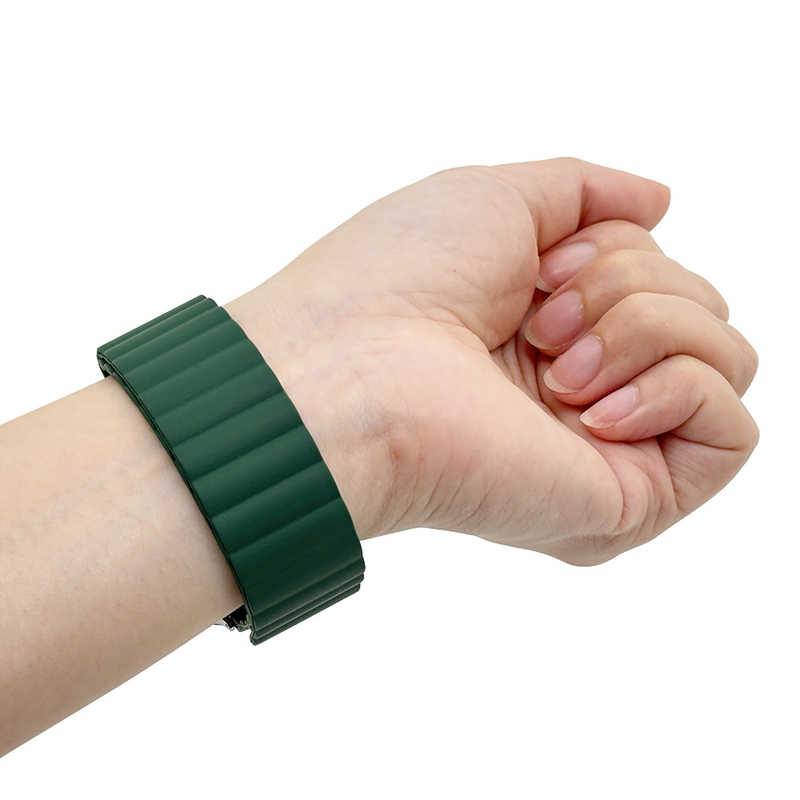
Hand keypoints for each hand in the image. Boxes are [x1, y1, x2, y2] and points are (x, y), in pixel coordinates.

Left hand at [227, 158, 758, 563]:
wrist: (358, 373)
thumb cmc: (399, 281)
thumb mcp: (502, 198)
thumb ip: (589, 192)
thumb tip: (662, 202)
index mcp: (556, 326)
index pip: (659, 271)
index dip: (615, 250)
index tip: (539, 270)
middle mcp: (588, 388)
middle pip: (702, 307)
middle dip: (631, 285)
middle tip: (538, 322)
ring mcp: (611, 446)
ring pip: (728, 356)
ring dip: (649, 328)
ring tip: (555, 367)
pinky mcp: (633, 499)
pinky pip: (735, 431)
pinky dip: (678, 386)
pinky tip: (592, 408)